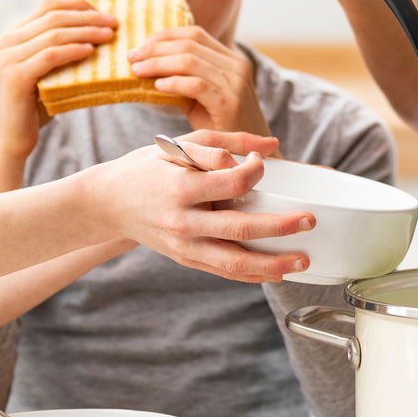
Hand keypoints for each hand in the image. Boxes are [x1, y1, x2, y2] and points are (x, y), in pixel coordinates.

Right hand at [0, 0, 115, 160]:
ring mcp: (7, 58)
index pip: (47, 6)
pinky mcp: (15, 76)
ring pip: (54, 33)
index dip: (78, 5)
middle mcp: (5, 42)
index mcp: (11, 36)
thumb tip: (98, 36)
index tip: (103, 12)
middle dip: (87, 16)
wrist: (6, 140)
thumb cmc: (31, 109)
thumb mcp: (43, 73)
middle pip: (53, 15)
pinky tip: (91, 51)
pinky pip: (50, 55)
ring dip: (86, 31)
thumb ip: (57, 53)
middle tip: (113, 22)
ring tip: (109, 35)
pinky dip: (73, 50)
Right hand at [88, 130, 312, 282]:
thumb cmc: (146, 168)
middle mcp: (182, 220)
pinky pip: (223, 271)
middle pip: (239, 228)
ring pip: (234, 261)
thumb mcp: (180, 145)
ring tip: (302, 261)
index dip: (253, 172)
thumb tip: (272, 146)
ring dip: (272, 264)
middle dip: (279, 227)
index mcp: (180, 186)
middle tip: (309, 221)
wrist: (108, 204)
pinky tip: (277, 273)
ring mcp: (184, 245)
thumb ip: (227, 141)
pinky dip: (251, 275)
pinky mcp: (185, 259)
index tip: (261, 164)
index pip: (229, 182)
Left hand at [128, 26, 272, 139]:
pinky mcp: (229, 102)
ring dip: (158, 64)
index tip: (141, 46)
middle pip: (189, 44)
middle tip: (131, 57)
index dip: (164, 36)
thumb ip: (183, 77)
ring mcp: (235, 83)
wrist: (246, 155)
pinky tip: (157, 86)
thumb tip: (145, 65)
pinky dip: (173, 83)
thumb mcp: (203, 94)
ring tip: (137, 71)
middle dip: (155, 49)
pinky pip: (195, 85)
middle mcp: (236, 65)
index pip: (195, 33)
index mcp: (231, 58)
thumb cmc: (220, 125)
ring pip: (189, 61)